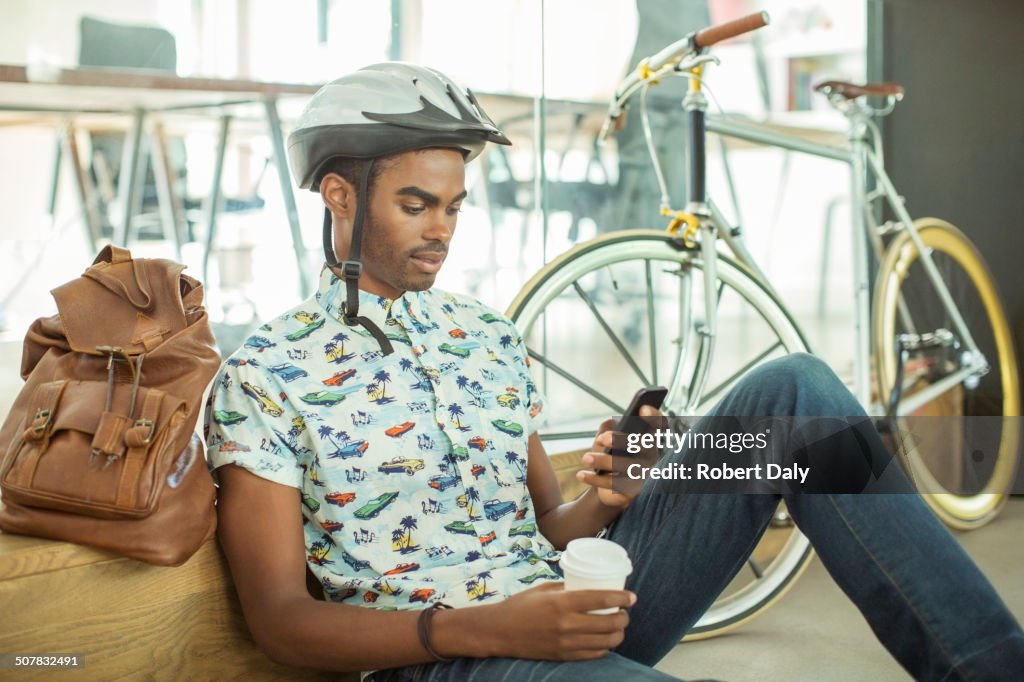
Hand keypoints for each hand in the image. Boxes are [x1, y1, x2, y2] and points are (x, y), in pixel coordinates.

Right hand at [486, 581, 633, 659]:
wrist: (500, 631)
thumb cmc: (520, 606)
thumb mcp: (544, 589)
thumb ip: (566, 588)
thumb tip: (587, 584)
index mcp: (562, 603)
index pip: (601, 599)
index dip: (621, 598)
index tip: (631, 597)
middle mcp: (567, 624)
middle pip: (609, 623)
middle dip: (624, 618)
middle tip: (624, 612)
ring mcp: (566, 643)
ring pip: (605, 642)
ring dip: (618, 634)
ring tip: (618, 627)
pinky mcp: (563, 657)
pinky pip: (593, 655)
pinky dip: (604, 648)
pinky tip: (604, 641)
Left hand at [576, 406, 664, 508]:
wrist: (605, 484)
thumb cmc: (610, 454)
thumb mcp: (607, 438)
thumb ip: (608, 427)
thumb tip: (610, 424)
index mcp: (647, 438)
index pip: (658, 424)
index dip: (654, 416)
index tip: (642, 408)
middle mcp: (651, 455)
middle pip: (643, 445)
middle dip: (621, 440)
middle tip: (602, 439)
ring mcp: (645, 475)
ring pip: (628, 467)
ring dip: (604, 461)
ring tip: (586, 458)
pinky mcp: (633, 492)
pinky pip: (614, 485)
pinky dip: (595, 479)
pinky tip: (581, 474)